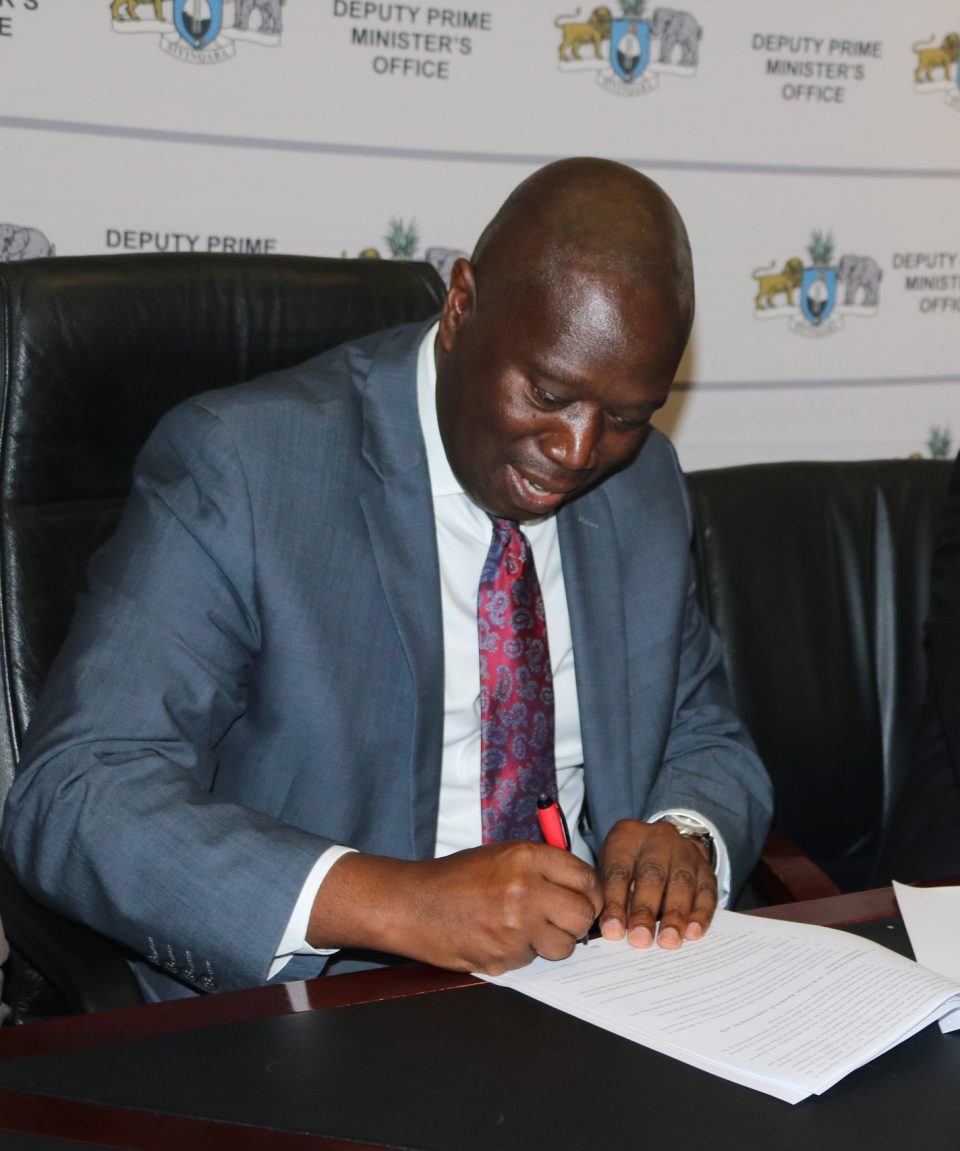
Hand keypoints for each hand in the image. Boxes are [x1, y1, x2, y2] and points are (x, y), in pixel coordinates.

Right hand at [307, 842, 602, 975]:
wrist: (413, 904)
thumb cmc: (457, 877)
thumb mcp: (502, 855)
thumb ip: (543, 866)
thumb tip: (582, 886)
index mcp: (527, 857)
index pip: (586, 879)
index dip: (590, 892)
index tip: (584, 899)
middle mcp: (526, 890)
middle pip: (583, 915)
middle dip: (578, 921)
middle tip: (561, 919)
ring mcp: (515, 927)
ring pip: (565, 945)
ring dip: (554, 941)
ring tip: (529, 928)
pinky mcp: (504, 957)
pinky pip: (534, 960)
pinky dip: (524, 953)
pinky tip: (501, 937)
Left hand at [597, 819, 716, 949]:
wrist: (664, 843)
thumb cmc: (630, 862)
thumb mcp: (612, 867)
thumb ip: (610, 896)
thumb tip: (613, 932)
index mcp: (627, 837)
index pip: (619, 871)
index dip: (615, 903)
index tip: (613, 931)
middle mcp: (658, 840)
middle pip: (652, 876)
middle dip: (645, 911)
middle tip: (640, 939)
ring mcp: (685, 852)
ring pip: (681, 884)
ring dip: (675, 916)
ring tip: (668, 941)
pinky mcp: (706, 869)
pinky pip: (706, 892)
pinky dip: (701, 915)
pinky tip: (693, 933)